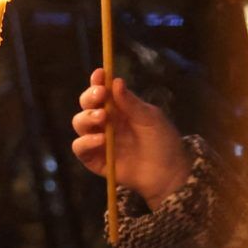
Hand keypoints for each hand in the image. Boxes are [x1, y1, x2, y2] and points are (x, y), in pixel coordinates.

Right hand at [71, 68, 191, 207]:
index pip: (102, 91)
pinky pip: (80, 147)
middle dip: (89, 97)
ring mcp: (98, 140)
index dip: (97, 81)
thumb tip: (116, 81)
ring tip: (102, 118)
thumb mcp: (151, 118)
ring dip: (87, 117)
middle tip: (100, 96)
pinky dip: (85, 141)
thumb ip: (131, 103)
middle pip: (86, 104)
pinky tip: (101, 140)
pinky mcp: (94, 160)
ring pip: (79, 123)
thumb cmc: (163, 142)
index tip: (100, 74)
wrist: (168, 173)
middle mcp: (105, 122)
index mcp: (118, 108)